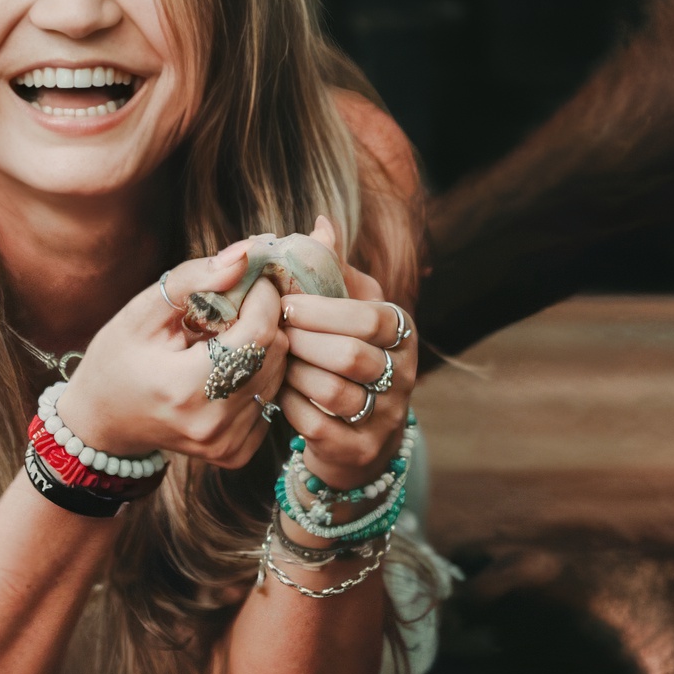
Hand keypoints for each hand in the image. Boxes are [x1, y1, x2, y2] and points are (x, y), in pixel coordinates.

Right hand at [55, 239, 293, 469]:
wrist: (102, 420)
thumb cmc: (117, 359)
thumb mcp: (142, 312)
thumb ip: (193, 279)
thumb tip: (245, 255)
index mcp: (187, 389)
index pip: (260, 331)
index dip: (263, 296)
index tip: (250, 279)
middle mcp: (213, 424)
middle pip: (274, 353)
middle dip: (263, 318)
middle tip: (234, 306)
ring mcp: (226, 443)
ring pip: (279, 375)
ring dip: (261, 347)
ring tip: (225, 339)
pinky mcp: (235, 452)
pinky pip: (270, 400)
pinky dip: (257, 378)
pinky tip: (227, 369)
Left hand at [270, 215, 418, 496]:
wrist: (359, 431)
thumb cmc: (345, 352)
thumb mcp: (347, 308)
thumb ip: (331, 269)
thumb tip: (320, 224)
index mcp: (401, 332)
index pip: (371, 317)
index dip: (324, 310)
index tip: (286, 304)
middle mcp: (402, 374)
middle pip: (351, 355)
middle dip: (303, 342)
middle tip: (271, 333)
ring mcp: (386, 415)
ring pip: (334, 392)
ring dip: (294, 374)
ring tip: (272, 362)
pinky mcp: (360, 449)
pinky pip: (318, 427)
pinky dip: (290, 407)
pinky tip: (276, 392)